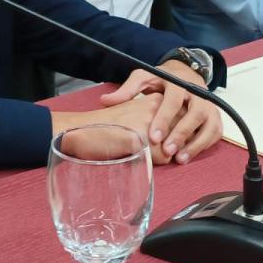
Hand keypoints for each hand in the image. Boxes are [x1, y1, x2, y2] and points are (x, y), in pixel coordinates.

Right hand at [51, 96, 176, 164]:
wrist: (79, 131)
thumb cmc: (106, 127)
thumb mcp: (134, 115)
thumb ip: (157, 120)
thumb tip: (179, 138)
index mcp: (156, 99)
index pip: (183, 120)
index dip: (172, 133)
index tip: (155, 136)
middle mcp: (157, 107)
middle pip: (183, 133)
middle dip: (172, 144)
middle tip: (148, 145)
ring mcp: (152, 123)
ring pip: (175, 146)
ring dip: (163, 153)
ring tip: (142, 149)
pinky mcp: (144, 140)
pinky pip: (164, 158)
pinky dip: (154, 162)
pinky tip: (137, 155)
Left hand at [99, 61, 222, 163]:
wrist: (186, 72)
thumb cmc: (162, 79)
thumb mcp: (145, 77)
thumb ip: (127, 89)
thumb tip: (105, 100)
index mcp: (178, 82)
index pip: (173, 101)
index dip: (164, 119)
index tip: (154, 137)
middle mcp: (198, 93)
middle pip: (195, 114)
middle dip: (181, 134)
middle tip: (167, 151)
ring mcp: (209, 105)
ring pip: (209, 124)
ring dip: (196, 143)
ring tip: (180, 159)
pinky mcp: (215, 116)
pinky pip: (215, 132)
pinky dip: (205, 145)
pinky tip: (189, 155)